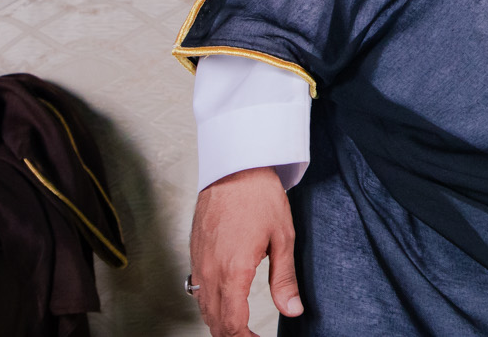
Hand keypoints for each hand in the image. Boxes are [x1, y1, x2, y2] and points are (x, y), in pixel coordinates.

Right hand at [189, 166, 301, 335]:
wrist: (234, 167)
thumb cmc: (260, 197)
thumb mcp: (283, 238)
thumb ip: (284, 279)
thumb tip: (292, 310)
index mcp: (233, 272)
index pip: (233, 325)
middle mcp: (210, 272)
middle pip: (215, 322)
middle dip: (232, 336)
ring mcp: (198, 263)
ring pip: (204, 309)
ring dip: (220, 323)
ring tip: (241, 329)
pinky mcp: (194, 254)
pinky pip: (198, 291)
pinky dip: (210, 306)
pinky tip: (225, 304)